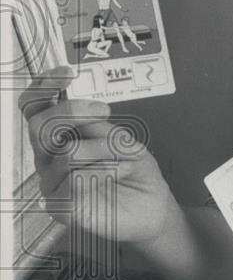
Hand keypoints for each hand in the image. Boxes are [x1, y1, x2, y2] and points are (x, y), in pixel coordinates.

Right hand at [19, 67, 175, 242]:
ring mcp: (52, 184)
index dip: (42, 87)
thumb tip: (74, 105)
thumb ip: (91, 124)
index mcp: (58, 140)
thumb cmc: (134, 172)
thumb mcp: (117, 137)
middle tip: (102, 112)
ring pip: (67, 152)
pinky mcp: (62, 207)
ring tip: (125, 156)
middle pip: (39, 125)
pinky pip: (76, 180)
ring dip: (104, 148)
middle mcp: (48, 160)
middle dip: (72, 112)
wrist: (152, 206)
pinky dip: (106, 170)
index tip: (65, 73)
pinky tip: (121, 172)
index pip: (34, 110)